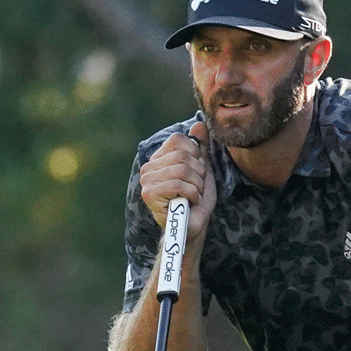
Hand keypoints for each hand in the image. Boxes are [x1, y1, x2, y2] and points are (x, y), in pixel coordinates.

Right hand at [140, 120, 215, 239]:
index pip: (179, 139)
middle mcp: (149, 166)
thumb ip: (201, 147)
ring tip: (193, 196)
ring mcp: (147, 180)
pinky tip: (189, 202)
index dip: (196, 154)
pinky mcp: (149, 193)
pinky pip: (178, 184)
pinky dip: (191, 194)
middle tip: (197, 188)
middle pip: (183, 155)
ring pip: (182, 170)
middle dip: (198, 173)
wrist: (191, 227)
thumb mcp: (203, 169)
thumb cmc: (196, 199)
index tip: (198, 172)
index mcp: (160, 158)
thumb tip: (199, 124)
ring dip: (196, 185)